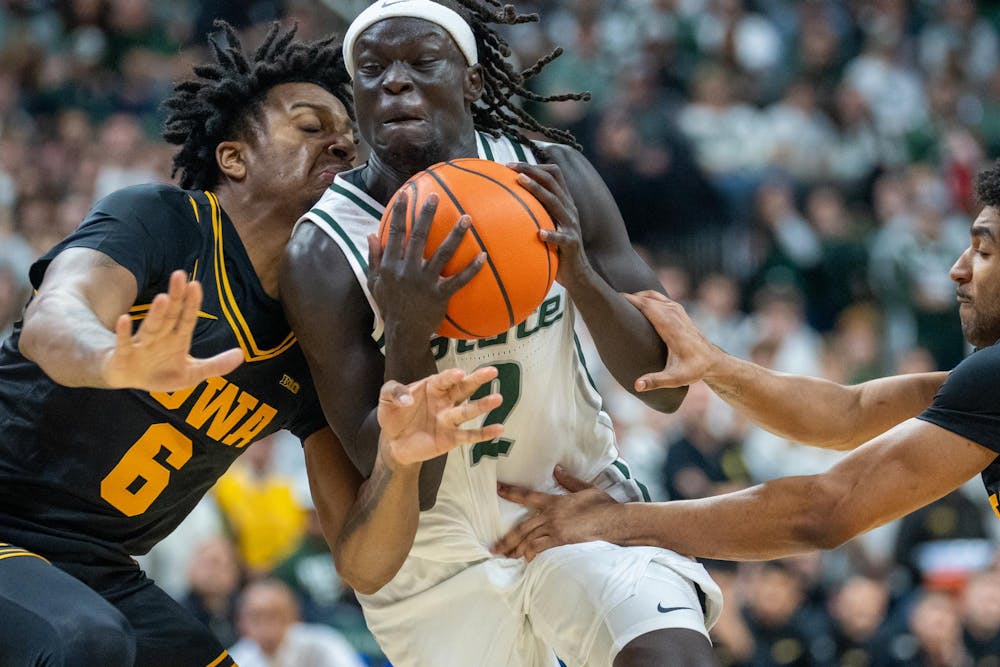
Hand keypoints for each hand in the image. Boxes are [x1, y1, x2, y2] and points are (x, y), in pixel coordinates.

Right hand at [102, 270, 243, 390]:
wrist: (129, 380)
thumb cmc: (161, 372)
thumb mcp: (192, 374)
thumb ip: (216, 365)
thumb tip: (241, 355)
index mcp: (177, 338)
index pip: (187, 318)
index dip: (192, 303)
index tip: (196, 285)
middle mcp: (160, 337)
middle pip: (170, 315)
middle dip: (176, 297)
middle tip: (180, 274)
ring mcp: (142, 345)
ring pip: (151, 326)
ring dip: (157, 313)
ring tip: (163, 298)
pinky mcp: (124, 356)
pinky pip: (124, 343)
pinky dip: (124, 333)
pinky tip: (123, 319)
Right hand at [367, 190, 483, 339]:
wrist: (403, 333)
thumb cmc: (390, 306)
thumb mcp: (374, 282)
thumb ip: (373, 258)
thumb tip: (370, 235)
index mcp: (391, 265)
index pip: (395, 233)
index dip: (399, 212)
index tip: (406, 194)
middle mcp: (407, 269)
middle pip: (418, 236)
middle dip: (426, 214)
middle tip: (436, 197)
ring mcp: (425, 282)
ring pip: (443, 253)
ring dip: (456, 234)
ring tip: (467, 218)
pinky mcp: (440, 295)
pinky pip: (459, 279)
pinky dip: (472, 268)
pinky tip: (483, 256)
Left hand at [378, 366, 503, 469]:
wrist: (393, 442)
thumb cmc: (393, 415)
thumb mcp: (386, 398)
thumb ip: (394, 392)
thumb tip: (407, 399)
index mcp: (431, 387)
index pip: (443, 379)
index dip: (451, 376)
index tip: (460, 373)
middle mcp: (444, 401)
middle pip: (463, 388)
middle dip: (477, 379)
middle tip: (492, 370)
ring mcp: (449, 419)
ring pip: (468, 411)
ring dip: (483, 405)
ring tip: (497, 398)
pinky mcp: (451, 438)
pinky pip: (470, 435)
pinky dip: (484, 433)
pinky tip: (499, 429)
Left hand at [492, 466, 618, 560]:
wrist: (614, 521)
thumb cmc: (602, 504)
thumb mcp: (585, 488)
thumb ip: (568, 480)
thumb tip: (557, 469)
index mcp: (554, 501)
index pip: (527, 495)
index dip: (510, 492)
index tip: (497, 489)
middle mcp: (551, 515)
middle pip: (522, 527)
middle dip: (506, 539)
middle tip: (493, 548)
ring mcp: (555, 529)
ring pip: (529, 540)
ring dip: (516, 550)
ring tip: (506, 557)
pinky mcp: (562, 541)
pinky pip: (540, 549)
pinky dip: (531, 554)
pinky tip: (526, 560)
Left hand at [507, 162, 591, 288]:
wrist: (577, 273)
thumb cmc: (556, 248)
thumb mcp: (548, 224)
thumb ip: (536, 211)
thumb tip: (507, 202)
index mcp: (564, 202)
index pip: (553, 174)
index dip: (534, 166)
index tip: (511, 165)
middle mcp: (569, 209)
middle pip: (552, 182)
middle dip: (532, 171)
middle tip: (510, 167)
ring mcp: (571, 225)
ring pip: (555, 202)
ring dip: (538, 190)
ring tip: (521, 182)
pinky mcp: (571, 243)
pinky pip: (561, 237)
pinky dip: (551, 234)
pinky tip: (540, 233)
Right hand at [622, 290, 723, 390]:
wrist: (712, 360)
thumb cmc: (694, 369)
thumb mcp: (675, 378)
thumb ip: (655, 381)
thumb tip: (637, 385)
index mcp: (670, 326)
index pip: (647, 305)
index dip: (629, 300)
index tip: (612, 300)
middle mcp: (673, 314)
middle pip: (646, 297)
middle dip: (628, 297)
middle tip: (608, 301)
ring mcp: (676, 310)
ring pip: (652, 295)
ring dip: (636, 296)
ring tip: (619, 303)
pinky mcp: (678, 310)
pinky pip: (658, 297)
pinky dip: (645, 297)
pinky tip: (636, 304)